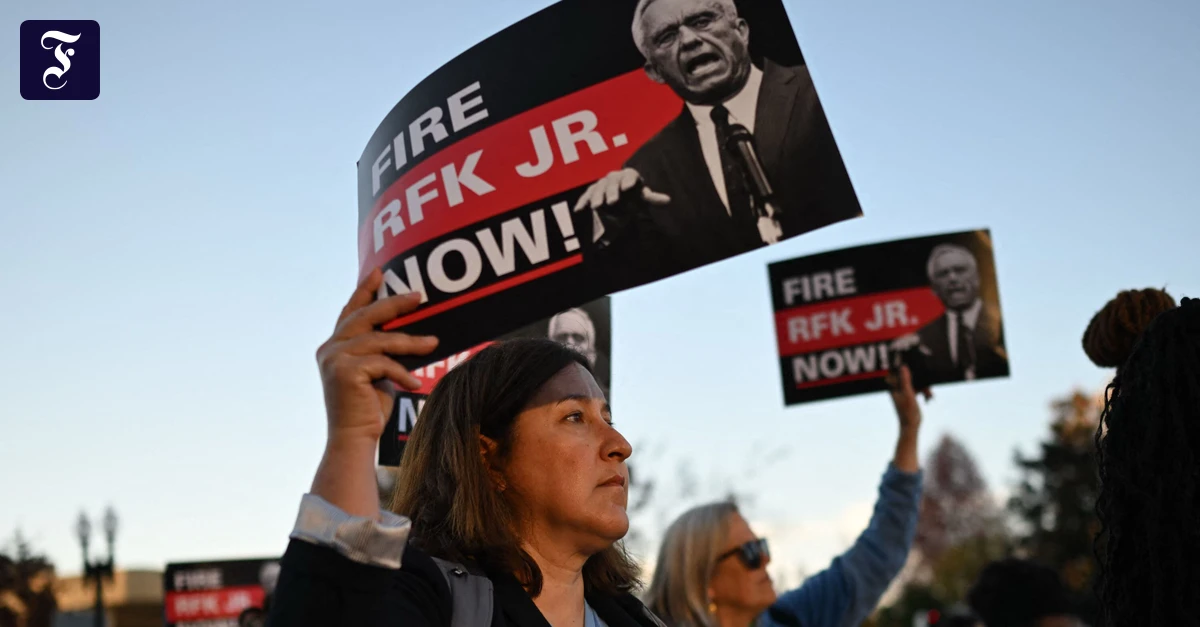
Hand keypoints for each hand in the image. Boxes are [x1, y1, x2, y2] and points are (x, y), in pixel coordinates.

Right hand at [315, 269, 438, 444]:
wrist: (354, 439)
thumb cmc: (369, 409)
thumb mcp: (377, 373)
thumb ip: (382, 351)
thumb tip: (409, 333)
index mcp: (334, 345)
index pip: (351, 311)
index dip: (365, 290)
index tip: (380, 272)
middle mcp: (329, 348)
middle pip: (366, 317)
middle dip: (394, 304)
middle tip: (419, 296)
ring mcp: (334, 358)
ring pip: (380, 340)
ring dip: (410, 342)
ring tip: (434, 343)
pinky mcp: (343, 371)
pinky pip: (382, 363)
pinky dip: (401, 372)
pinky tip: (415, 383)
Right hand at [573, 169, 670, 244]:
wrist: (619, 199)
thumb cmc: (633, 197)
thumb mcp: (642, 198)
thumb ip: (652, 198)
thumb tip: (668, 200)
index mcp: (628, 176)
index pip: (629, 175)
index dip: (628, 180)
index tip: (627, 188)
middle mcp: (614, 178)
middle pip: (612, 182)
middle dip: (611, 191)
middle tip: (612, 202)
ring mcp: (601, 184)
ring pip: (598, 188)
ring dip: (596, 197)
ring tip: (596, 207)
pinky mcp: (591, 192)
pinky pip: (586, 195)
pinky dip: (582, 202)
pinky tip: (579, 210)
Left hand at [885, 365, 929, 431]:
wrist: (911, 425)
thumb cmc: (907, 410)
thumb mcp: (907, 393)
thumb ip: (905, 380)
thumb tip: (903, 366)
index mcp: (892, 386)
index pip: (897, 372)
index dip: (905, 368)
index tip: (914, 365)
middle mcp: (897, 388)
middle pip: (908, 377)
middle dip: (918, 380)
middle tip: (925, 386)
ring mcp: (904, 391)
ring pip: (915, 383)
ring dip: (923, 387)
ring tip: (929, 394)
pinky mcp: (911, 395)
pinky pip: (918, 388)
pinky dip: (923, 391)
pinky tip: (929, 396)